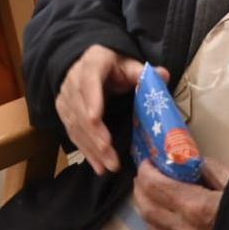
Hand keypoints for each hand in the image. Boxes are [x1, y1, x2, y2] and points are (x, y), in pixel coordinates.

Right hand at [54, 45, 161, 174]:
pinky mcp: (64, 112)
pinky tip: (98, 166)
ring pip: (75, 124)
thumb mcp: (128, 64)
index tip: (95, 118)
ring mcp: (66, 97)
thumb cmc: (114, 66)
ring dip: (91, 147)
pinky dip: (85, 150)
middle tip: (109, 152)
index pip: (89, 79)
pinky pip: (72, 133)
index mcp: (91, 63)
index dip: (91, 99)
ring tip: (108, 165)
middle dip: (94, 133)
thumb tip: (163, 75)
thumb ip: (143, 73)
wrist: (90, 66)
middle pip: (81, 108)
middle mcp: (73, 80)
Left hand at [132, 158, 228, 229]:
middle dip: (140, 189)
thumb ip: (212, 170)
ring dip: (146, 209)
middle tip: (145, 176)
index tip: (148, 161)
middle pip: (147, 209)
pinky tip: (167, 219)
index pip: (155, 186)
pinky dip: (159, 227)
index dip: (146, 171)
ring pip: (153, 229)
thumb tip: (196, 163)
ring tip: (151, 195)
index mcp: (196, 207)